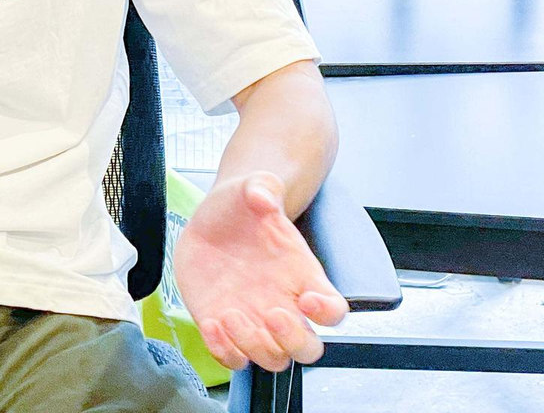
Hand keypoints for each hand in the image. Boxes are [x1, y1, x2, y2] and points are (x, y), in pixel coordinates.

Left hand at [171, 170, 347, 372]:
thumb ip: (262, 186)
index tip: (309, 299)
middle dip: (293, 340)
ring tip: (229, 314)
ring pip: (271, 358)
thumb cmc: (243, 208)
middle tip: (272, 314)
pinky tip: (209, 322)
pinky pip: (232, 357)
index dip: (328, 312)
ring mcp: (255, 321)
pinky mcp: (225, 328)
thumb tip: (262, 195)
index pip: (334, 309)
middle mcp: (284, 306)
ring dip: (253, 346)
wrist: (212, 219)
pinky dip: (223, 351)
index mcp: (303, 277)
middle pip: (307, 348)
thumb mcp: (252, 187)